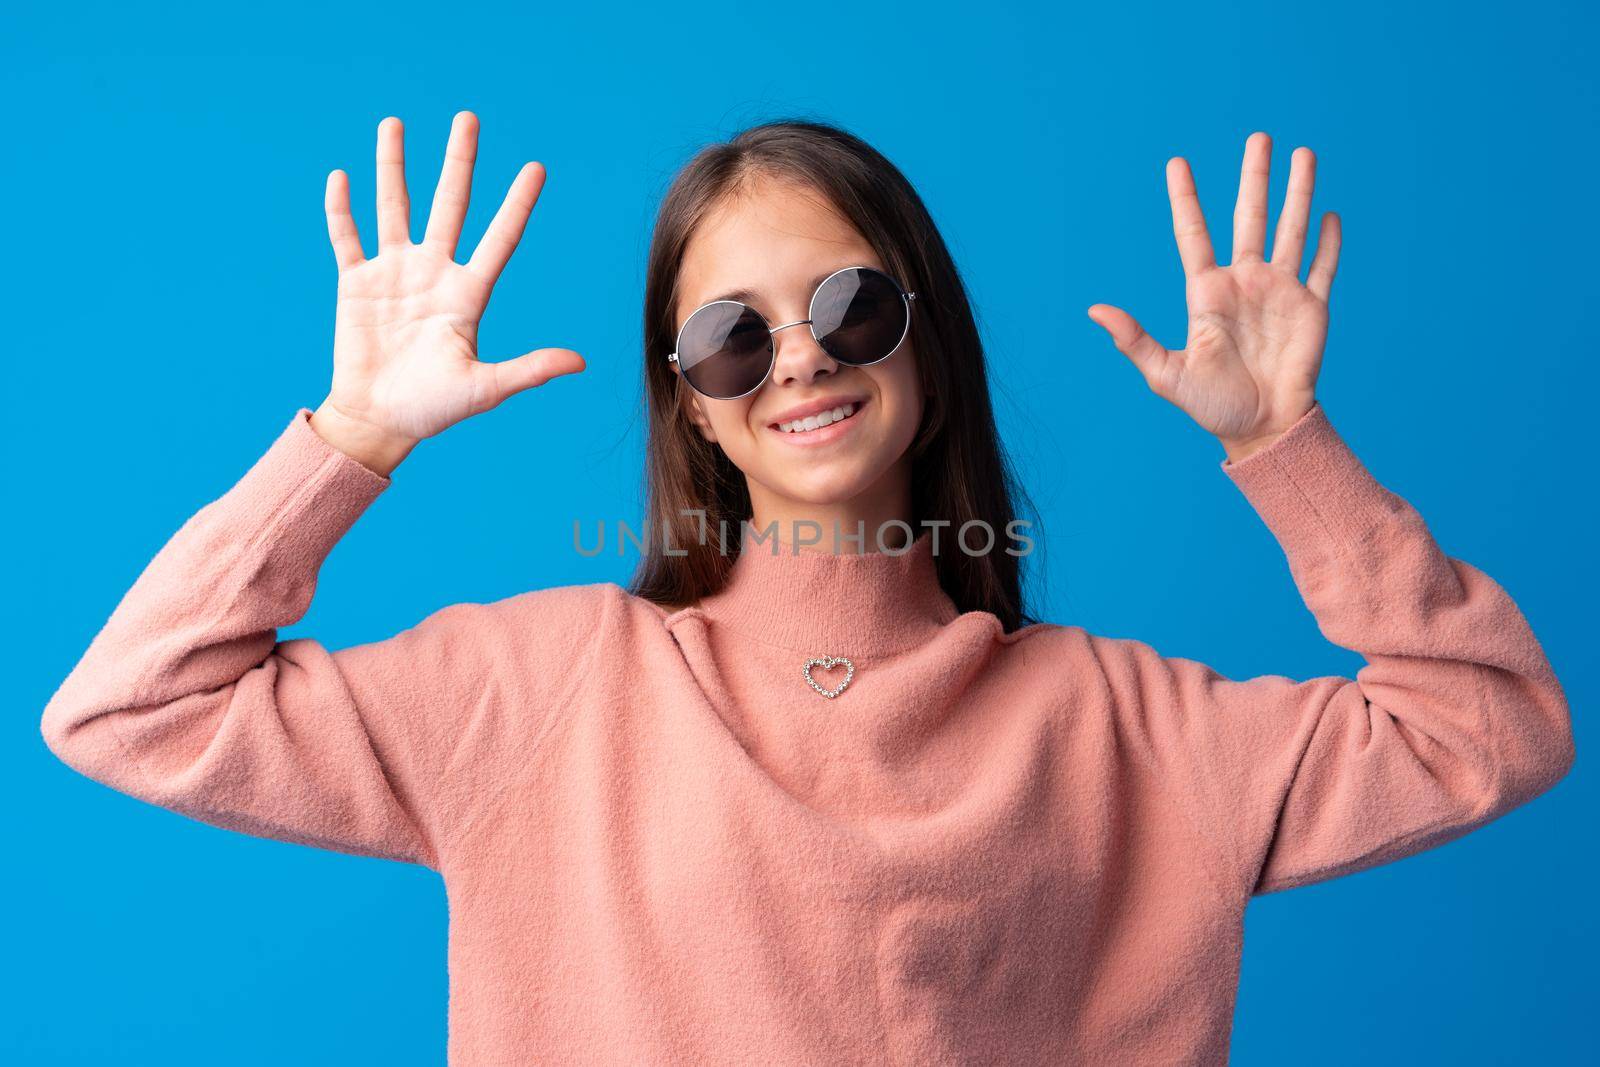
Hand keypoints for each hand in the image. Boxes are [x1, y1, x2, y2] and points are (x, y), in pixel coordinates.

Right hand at [316, 111, 584, 455]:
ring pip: (394, 207)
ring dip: (393, 166)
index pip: (499, 238)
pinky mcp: (355, 283)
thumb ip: (528, 370)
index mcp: (468, 294)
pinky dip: (342, 209)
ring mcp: (393, 274)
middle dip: (459, 163)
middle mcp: (433, 273)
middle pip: (450, 205)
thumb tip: (580, 362)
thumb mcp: (486, 389)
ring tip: (394, 123)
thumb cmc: (434, 409)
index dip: (517, 204)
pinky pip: (347, 237)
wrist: (379, 422)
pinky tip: (342, 175)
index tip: (536, 168)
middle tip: (468, 118)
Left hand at [1087, 132, 1341, 460]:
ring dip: (1298, 192)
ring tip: (1304, 152)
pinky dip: (1328, 242)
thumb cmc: (1212, 406)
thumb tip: (1094, 309)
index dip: (1185, 199)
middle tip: (1259, 137)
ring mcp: (1279, 291)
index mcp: (1207, 294)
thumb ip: (1134, 339)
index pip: (1193, 234)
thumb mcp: (1166, 375)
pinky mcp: (1311, 307)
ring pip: (1290, 229)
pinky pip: (1322, 266)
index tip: (1177, 162)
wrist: (1262, 429)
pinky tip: (1329, 213)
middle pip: (1249, 217)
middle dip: (1255, 177)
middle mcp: (1244, 283)